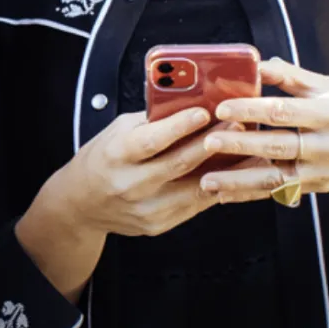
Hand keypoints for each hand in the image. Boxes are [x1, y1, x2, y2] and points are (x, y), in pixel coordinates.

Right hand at [51, 106, 229, 237]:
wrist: (82, 204)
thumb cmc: (104, 159)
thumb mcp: (118, 131)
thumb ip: (152, 121)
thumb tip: (191, 103)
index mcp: (116, 155)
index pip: (150, 141)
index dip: (179, 127)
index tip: (203, 112)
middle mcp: (129, 184)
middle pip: (178, 165)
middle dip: (210, 143)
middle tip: (236, 125)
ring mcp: (145, 208)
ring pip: (193, 189)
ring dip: (224, 169)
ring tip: (246, 151)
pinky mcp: (158, 225)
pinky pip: (194, 205)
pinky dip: (217, 188)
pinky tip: (234, 174)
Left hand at [195, 58, 328, 211]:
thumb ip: (291, 76)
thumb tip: (256, 62)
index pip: (284, 112)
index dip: (251, 109)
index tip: (222, 108)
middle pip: (279, 147)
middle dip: (241, 146)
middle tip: (207, 143)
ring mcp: (326, 172)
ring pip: (278, 178)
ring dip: (240, 182)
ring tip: (208, 182)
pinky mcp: (321, 188)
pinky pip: (282, 192)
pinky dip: (253, 195)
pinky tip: (225, 196)